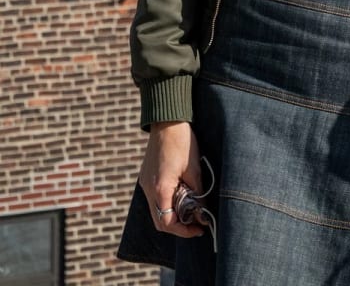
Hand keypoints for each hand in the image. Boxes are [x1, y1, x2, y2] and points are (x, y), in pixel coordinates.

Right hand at [139, 121, 204, 237]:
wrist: (166, 121)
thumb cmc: (182, 142)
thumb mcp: (194, 169)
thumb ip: (197, 193)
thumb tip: (202, 213)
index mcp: (160, 189)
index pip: (168, 223)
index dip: (184, 230)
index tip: (199, 229)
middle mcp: (148, 189)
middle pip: (160, 220)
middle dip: (178, 226)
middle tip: (196, 223)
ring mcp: (144, 183)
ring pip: (156, 210)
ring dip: (172, 213)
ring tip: (190, 208)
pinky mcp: (145, 177)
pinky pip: (154, 198)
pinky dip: (166, 202)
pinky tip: (180, 195)